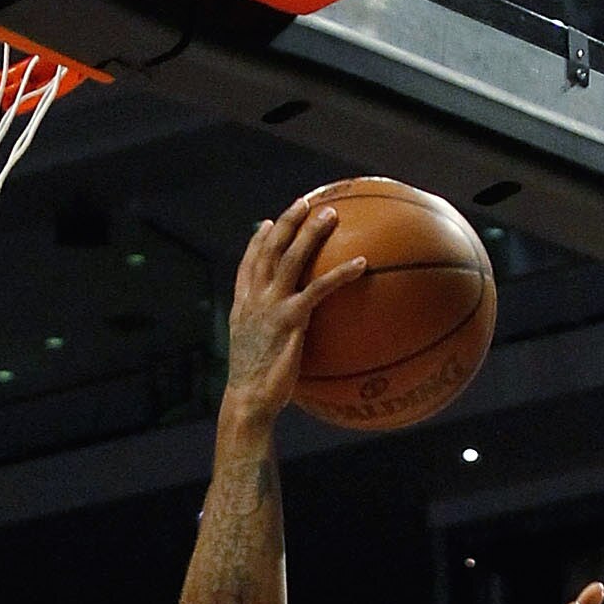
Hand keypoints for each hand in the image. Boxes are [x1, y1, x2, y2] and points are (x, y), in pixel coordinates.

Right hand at [221, 197, 366, 425]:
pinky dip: (340, 273)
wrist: (248, 400)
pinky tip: (361, 263)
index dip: (257, 242)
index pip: (248, 265)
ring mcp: (271, 306)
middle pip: (270, 249)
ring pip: (292, 258)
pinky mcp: (291, 319)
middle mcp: (255, 299)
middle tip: (305, 202)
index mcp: (243, 306)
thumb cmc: (255, 388)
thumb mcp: (253, 356)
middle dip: (287, 222)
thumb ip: (264, 336)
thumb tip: (284, 336)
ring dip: (312, 233)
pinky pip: (319, 289)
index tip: (266, 223)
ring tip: (331, 215)